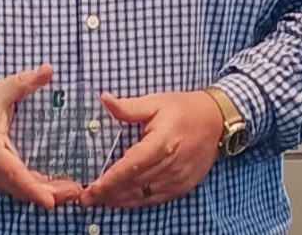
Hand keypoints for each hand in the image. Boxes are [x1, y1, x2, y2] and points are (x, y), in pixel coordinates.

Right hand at [0, 64, 83, 208]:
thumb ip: (25, 82)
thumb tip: (48, 69)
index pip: (14, 173)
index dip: (33, 189)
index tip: (51, 201)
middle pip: (20, 188)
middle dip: (49, 193)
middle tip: (77, 192)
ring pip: (17, 191)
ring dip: (43, 192)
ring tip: (70, 190)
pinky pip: (13, 187)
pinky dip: (32, 188)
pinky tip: (51, 186)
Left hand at [81, 90, 223, 208]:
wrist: (216, 121)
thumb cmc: (182, 109)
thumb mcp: (154, 102)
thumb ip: (128, 107)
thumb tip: (104, 99)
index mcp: (162, 143)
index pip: (131, 165)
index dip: (111, 179)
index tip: (92, 187)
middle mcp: (171, 165)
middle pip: (134, 184)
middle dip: (108, 193)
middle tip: (85, 198)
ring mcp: (178, 179)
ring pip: (143, 195)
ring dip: (120, 200)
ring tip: (98, 201)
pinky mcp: (183, 186)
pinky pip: (155, 198)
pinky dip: (136, 202)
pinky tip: (121, 201)